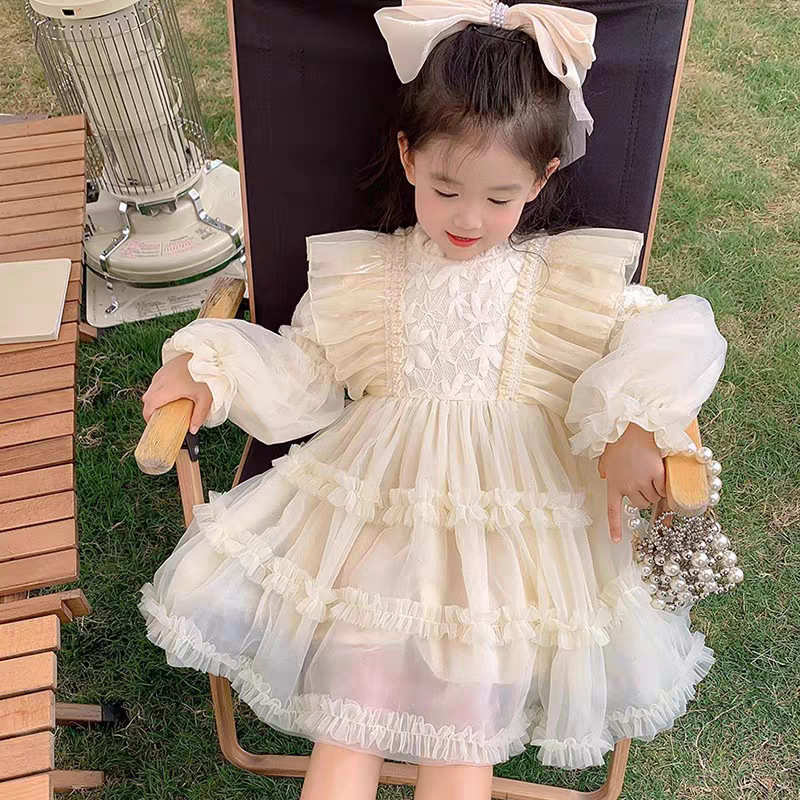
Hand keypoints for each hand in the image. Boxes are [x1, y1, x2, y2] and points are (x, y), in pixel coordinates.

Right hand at [141, 352, 212, 433]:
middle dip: (150, 408)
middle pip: (147, 397)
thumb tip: (193, 430)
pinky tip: (169, 392)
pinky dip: (158, 388)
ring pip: (150, 388)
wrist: (209, 356)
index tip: (152, 422)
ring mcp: (163, 371)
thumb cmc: (208, 375)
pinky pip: (156, 380)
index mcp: (169, 388)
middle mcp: (163, 379)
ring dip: (153, 398)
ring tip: (165, 405)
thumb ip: (199, 415)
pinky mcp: (166, 366)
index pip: (150, 404)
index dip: (147, 415)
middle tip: (159, 416)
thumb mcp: (206, 399)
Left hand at [597, 422, 665, 543]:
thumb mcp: (606, 456)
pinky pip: (664, 489)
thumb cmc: (619, 439)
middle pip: (641, 504)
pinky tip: (661, 472)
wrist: (633, 427)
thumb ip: (605, 469)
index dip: (615, 526)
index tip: (616, 541)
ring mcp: (642, 481)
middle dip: (645, 496)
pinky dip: (665, 485)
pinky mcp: (657, 474)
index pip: (613, 510)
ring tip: (652, 473)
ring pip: (654, 498)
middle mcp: (627, 486)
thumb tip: (603, 475)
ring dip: (657, 491)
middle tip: (646, 481)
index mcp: (613, 483)